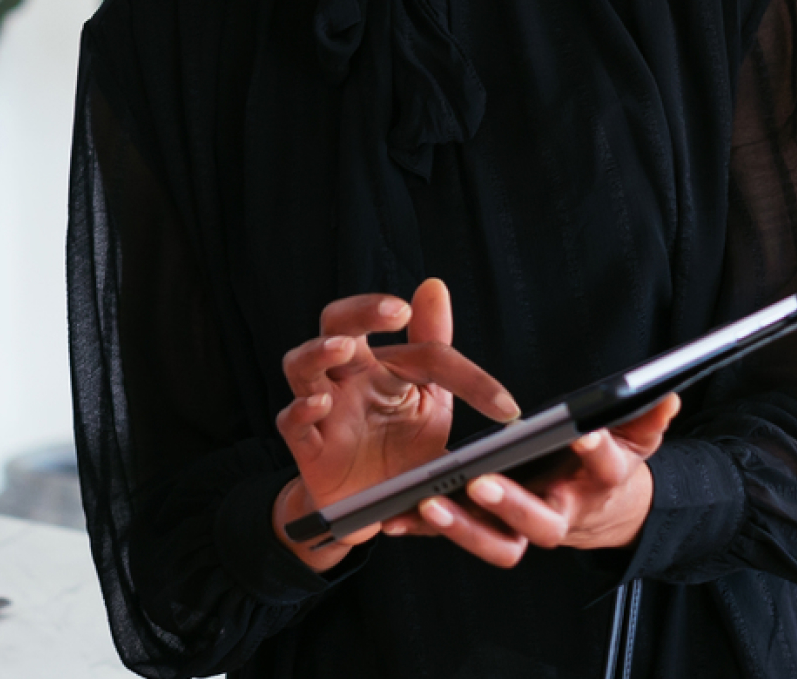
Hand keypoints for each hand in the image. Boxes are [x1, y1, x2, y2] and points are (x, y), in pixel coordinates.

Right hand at [270, 278, 519, 571]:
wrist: (371, 510)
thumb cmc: (398, 450)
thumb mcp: (428, 402)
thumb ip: (436, 352)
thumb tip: (434, 286)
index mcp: (381, 364)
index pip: (422, 351)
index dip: (467, 375)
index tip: (506, 408)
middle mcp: (347, 376)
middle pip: (336, 321)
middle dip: (362, 310)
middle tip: (396, 311)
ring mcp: (323, 408)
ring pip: (301, 364)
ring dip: (319, 352)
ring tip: (342, 348)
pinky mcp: (306, 446)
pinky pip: (291, 421)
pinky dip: (302, 409)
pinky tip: (321, 403)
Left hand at [381, 394, 680, 567]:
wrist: (600, 513)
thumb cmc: (608, 466)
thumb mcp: (633, 439)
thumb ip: (646, 419)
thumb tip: (668, 395)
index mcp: (599, 484)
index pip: (607, 468)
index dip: (598, 453)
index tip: (584, 433)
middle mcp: (563, 514)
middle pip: (541, 523)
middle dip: (513, 505)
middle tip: (483, 482)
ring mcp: (526, 530)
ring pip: (499, 544)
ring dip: (462, 527)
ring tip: (428, 501)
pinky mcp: (493, 534)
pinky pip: (460, 537)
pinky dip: (425, 529)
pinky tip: (394, 516)